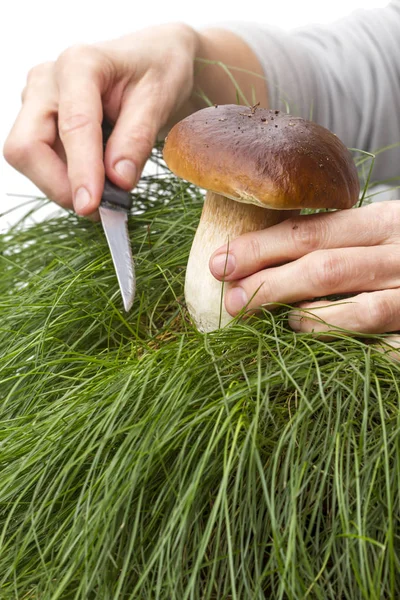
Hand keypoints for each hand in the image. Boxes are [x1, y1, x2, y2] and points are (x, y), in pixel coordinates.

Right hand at [3, 24, 197, 214]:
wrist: (154, 60)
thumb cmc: (159, 70)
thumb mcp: (161, 99)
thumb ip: (137, 138)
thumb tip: (118, 181)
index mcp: (80, 64)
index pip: (73, 127)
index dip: (81, 171)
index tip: (93, 206)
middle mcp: (48, 80)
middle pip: (27, 146)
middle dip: (59, 185)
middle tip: (99, 208)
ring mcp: (38, 101)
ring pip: (28, 159)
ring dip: (63, 186)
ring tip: (106, 191)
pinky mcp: (39, 120)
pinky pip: (41, 162)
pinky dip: (67, 180)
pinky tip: (96, 178)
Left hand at [209, 201, 399, 336]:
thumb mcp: (385, 233)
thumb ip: (342, 241)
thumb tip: (274, 258)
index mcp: (387, 221)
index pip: (311, 230)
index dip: (261, 247)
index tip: (220, 261)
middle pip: (324, 266)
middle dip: (269, 282)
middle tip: (231, 299)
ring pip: (355, 305)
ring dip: (304, 316)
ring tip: (273, 320)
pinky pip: (383, 339)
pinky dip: (345, 339)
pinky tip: (315, 338)